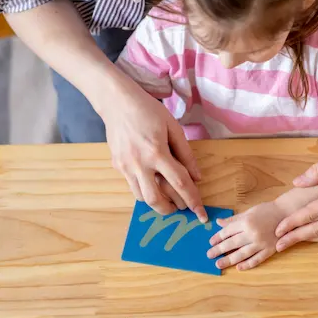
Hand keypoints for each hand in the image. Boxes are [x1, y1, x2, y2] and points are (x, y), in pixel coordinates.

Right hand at [100, 78, 207, 221]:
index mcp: (157, 152)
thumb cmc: (149, 110)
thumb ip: (186, 153)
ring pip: (142, 198)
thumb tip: (197, 177)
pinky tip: (153, 184)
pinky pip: (132, 187)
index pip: (180, 183)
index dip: (193, 200)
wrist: (117, 102)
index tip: (201, 214)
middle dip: (172, 209)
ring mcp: (125, 166)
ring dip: (157, 202)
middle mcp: (139, 164)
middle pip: (157, 200)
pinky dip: (145, 191)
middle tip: (182, 207)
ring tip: (168, 198)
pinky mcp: (116, 166)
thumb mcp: (173, 127)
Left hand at [207, 202, 284, 270]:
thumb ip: (233, 219)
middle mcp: (252, 233)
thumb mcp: (249, 211)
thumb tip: (218, 222)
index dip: (218, 237)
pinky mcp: (270, 250)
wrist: (287, 213)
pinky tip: (238, 268)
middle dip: (219, 250)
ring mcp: (261, 243)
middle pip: (232, 244)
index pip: (228, 232)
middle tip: (209, 255)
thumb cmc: (267, 210)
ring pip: (242, 254)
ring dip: (229, 260)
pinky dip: (247, 264)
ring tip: (218, 264)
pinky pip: (256, 259)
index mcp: (246, 222)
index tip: (211, 242)